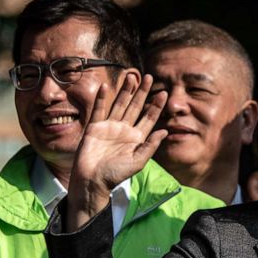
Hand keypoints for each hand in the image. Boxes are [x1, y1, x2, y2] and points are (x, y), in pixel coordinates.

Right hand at [66, 74, 167, 230]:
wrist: (92, 180)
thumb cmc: (115, 175)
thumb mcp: (137, 162)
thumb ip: (150, 146)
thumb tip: (165, 131)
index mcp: (136, 138)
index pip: (149, 118)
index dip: (156, 106)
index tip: (164, 93)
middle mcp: (124, 130)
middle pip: (135, 107)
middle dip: (142, 92)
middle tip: (150, 77)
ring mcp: (109, 127)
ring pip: (119, 104)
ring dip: (125, 91)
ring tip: (131, 77)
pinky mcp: (94, 127)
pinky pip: (99, 110)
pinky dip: (102, 99)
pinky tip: (106, 87)